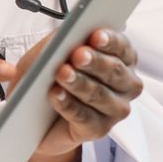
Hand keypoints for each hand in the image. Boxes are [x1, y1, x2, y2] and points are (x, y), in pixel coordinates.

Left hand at [23, 28, 142, 161]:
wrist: (36, 113)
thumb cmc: (49, 75)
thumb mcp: (53, 50)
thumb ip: (63, 39)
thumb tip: (69, 31)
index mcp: (122, 59)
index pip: (122, 47)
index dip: (110, 41)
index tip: (95, 35)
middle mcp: (126, 85)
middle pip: (114, 71)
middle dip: (95, 62)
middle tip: (77, 55)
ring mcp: (115, 109)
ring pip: (100, 95)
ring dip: (80, 83)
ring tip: (62, 73)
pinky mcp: (99, 129)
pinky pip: (84, 117)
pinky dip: (68, 104)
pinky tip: (55, 94)